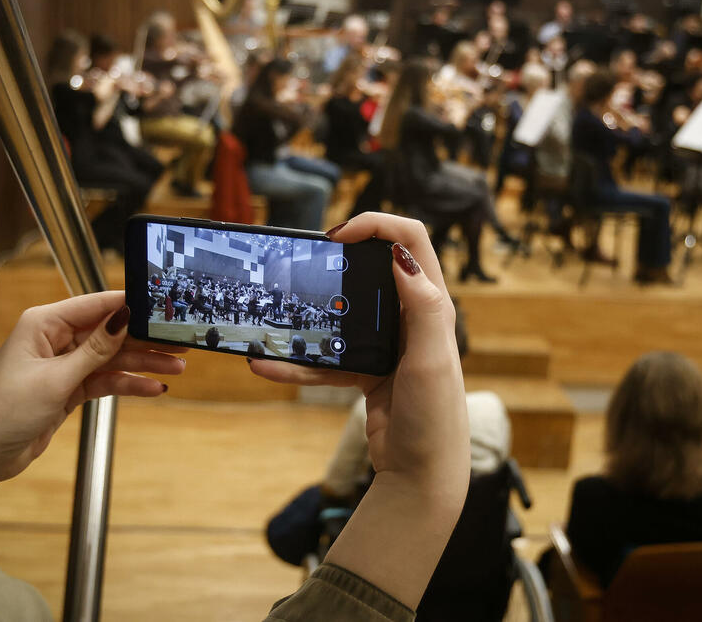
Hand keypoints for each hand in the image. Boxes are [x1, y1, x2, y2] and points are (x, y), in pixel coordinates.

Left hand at [0, 291, 185, 482]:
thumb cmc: (2, 409)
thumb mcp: (55, 378)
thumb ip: (95, 350)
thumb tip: (123, 317)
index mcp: (44, 324)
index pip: (96, 305)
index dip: (130, 306)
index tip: (162, 307)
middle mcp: (56, 339)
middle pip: (110, 333)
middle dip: (144, 339)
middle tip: (179, 343)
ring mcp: (64, 365)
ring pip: (112, 358)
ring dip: (143, 364)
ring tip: (176, 367)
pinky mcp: (69, 389)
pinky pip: (105, 380)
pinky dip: (128, 384)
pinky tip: (152, 388)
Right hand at [249, 213, 469, 608]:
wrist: (422, 476)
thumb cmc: (435, 419)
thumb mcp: (431, 360)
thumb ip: (423, 308)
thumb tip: (400, 256)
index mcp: (432, 305)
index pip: (410, 241)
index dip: (376, 225)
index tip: (337, 237)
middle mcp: (411, 317)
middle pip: (373, 267)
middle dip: (338, 258)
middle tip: (305, 261)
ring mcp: (387, 343)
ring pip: (342, 314)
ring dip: (308, 314)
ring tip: (274, 311)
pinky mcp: (367, 370)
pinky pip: (326, 358)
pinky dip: (298, 362)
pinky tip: (266, 366)